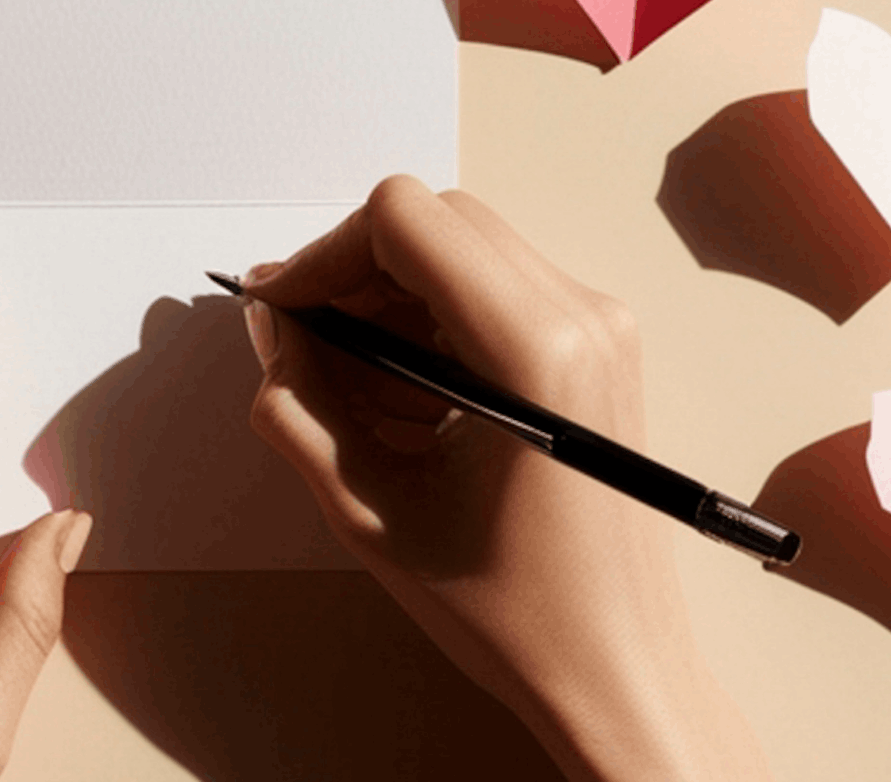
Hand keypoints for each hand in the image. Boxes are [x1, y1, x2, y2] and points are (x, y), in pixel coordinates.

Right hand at [240, 177, 766, 781]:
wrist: (618, 670)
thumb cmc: (518, 613)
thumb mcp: (371, 513)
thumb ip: (301, 408)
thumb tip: (272, 333)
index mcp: (535, 348)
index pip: (404, 220)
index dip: (323, 256)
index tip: (281, 312)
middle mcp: (583, 316)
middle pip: (435, 222)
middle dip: (353, 275)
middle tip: (304, 350)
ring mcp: (602, 328)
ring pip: (464, 253)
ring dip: (391, 305)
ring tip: (355, 400)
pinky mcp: (600, 351)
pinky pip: (497, 295)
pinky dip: (434, 330)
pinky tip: (408, 413)